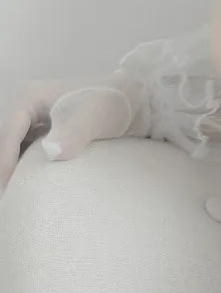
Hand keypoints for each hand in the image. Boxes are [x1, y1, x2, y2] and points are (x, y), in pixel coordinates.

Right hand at [0, 76, 146, 196]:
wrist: (135, 99)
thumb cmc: (111, 103)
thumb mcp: (92, 117)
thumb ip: (72, 134)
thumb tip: (52, 153)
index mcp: (28, 98)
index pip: (8, 136)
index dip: (5, 163)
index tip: (7, 189)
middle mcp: (27, 107)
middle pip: (9, 141)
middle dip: (6, 167)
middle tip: (9, 195)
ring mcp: (37, 118)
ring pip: (17, 147)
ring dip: (16, 168)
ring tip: (16, 193)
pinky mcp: (49, 130)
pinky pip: (30, 150)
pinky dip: (29, 166)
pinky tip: (31, 183)